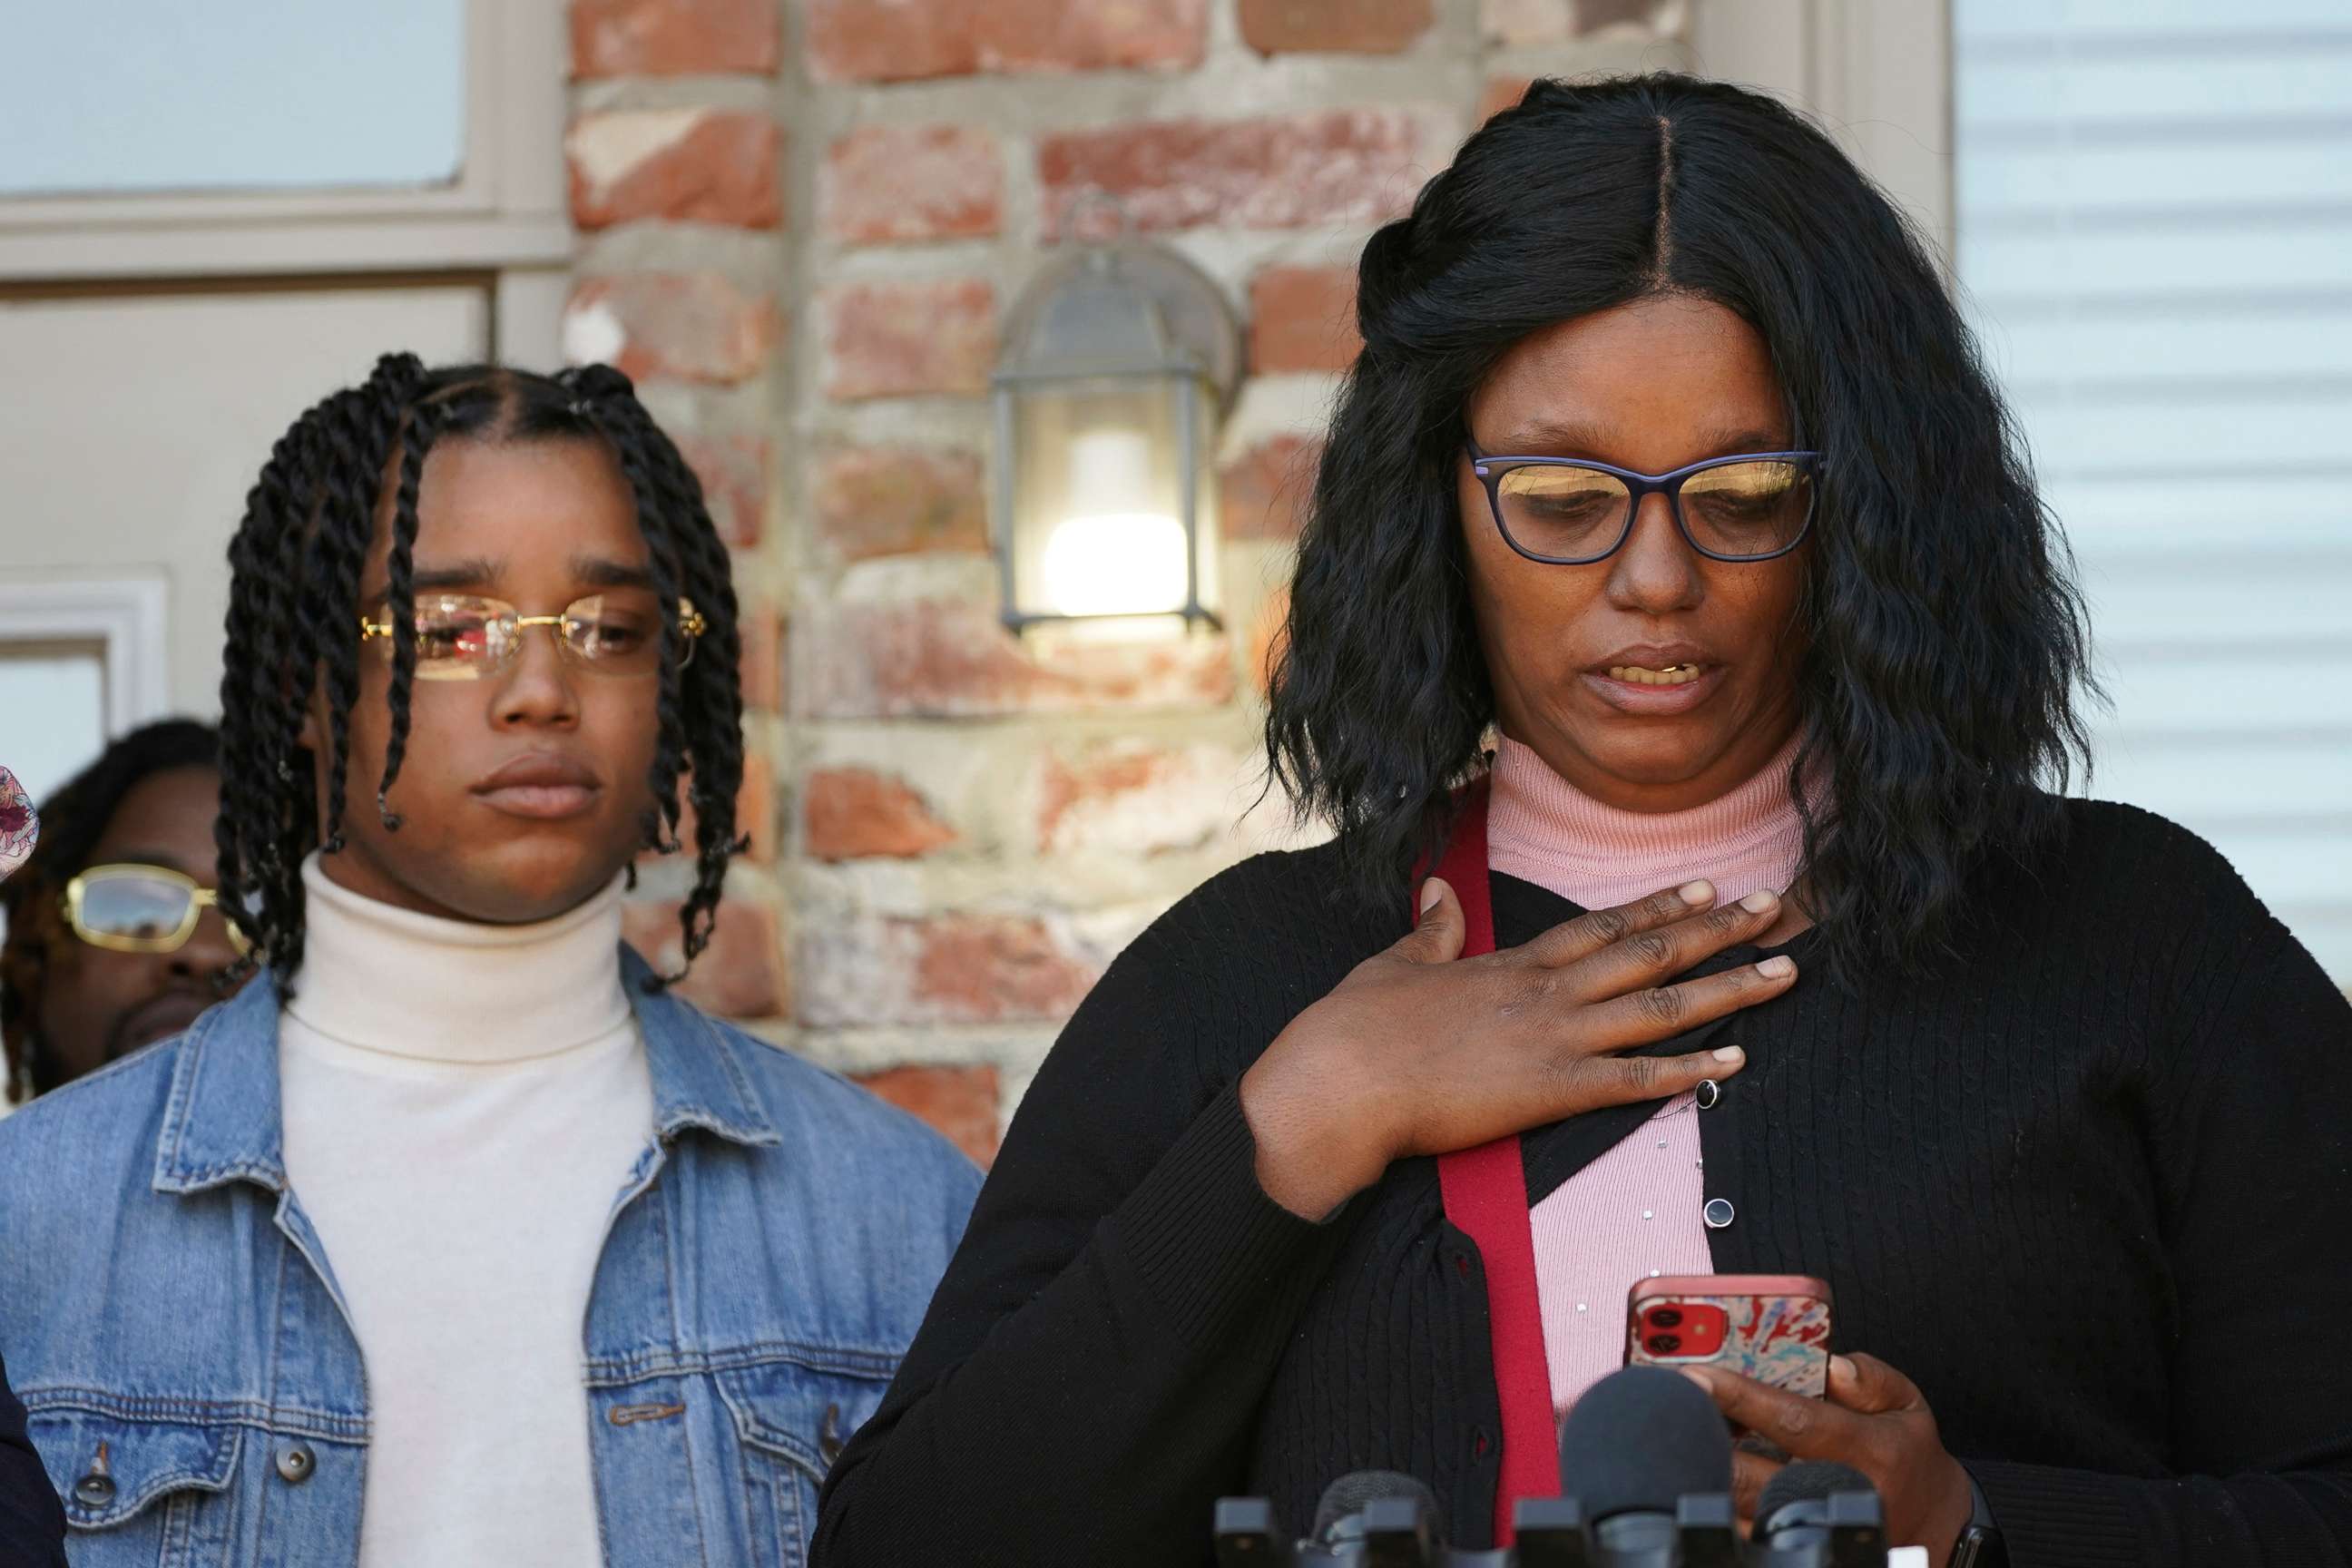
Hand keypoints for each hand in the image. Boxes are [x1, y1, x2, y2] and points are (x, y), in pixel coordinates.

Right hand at [1239, 877, 1797, 1218]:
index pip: (1602, 926)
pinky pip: (1637, 1079)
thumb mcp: (1396, 964)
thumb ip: (1431, 930)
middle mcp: (1546, 993)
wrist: (1340, 1081)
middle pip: (1650, 953)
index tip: (1704, 886)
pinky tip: (1738, 1060)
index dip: (1658, 907)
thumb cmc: (1355, 1027)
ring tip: (1784, 970)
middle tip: (1775, 907)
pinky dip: (1691, 1069)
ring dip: (1728, 988)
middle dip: (1717, 928)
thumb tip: (1439, 892)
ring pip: (1661, 1006)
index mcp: (1511, 964)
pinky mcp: (1551, 1090)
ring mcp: (1554, 1039)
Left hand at [1684, 1353, 1974, 1557]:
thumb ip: (1870, 1378)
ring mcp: (1813, 1529)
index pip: (1792, 1420)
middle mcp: (1836, 1493)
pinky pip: (1741, 1529)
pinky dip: (1713, 1498)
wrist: (1936, 1527)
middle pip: (1750, 1473)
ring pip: (1736, 1508)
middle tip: (1668, 1405)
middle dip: (1701, 1436)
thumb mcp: (1906, 1404)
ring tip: (1678, 1433)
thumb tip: (1831, 1364)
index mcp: (1868, 1451)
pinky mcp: (1796, 1549)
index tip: (1696, 1374)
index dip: (1738, 1396)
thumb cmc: (1908, 1456)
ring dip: (1701, 1469)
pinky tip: (1700, 1467)